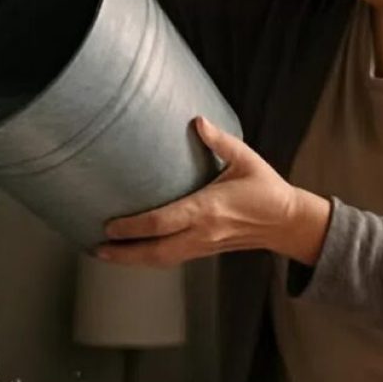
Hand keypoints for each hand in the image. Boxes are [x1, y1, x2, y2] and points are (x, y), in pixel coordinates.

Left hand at [96, 117, 330, 266]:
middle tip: (96, 248)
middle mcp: (202, 233)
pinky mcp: (205, 251)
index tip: (109, 225)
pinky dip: (150, 259)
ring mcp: (203, 246)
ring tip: (106, 254)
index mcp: (207, 210)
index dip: (132, 227)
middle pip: (155, 251)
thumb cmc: (267, 190)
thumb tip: (198, 121)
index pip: (161, 223)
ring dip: (133, 260)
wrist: (287, 223)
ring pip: (162, 260)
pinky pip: (172, 259)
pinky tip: (134, 253)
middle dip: (124, 253)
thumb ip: (219, 141)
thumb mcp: (246, 160)